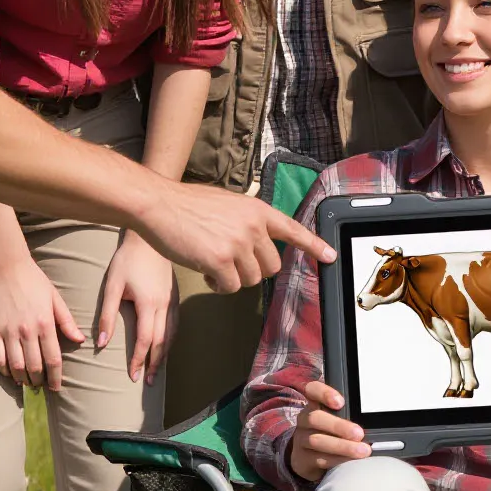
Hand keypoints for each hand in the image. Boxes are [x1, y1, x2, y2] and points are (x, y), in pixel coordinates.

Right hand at [0, 248, 83, 390]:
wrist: (6, 266)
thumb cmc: (34, 280)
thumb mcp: (55, 298)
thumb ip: (66, 321)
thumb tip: (80, 340)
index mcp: (45, 323)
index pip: (53, 359)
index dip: (55, 377)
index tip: (56, 388)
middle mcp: (27, 331)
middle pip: (34, 367)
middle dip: (38, 381)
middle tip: (40, 386)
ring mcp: (8, 331)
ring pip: (15, 366)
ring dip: (21, 378)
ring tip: (25, 382)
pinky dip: (3, 369)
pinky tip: (8, 371)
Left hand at [95, 232, 174, 382]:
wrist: (147, 240)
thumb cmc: (127, 261)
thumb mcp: (112, 286)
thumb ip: (107, 315)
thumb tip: (102, 343)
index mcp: (148, 304)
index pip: (146, 340)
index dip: (139, 360)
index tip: (133, 376)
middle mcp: (164, 305)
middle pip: (162, 342)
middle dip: (155, 364)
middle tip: (148, 382)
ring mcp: (172, 301)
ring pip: (172, 335)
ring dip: (165, 355)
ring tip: (157, 370)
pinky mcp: (174, 296)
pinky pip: (175, 324)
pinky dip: (171, 340)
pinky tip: (165, 346)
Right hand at [133, 181, 334, 293]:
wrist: (160, 205)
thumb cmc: (188, 205)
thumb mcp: (228, 203)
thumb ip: (247, 220)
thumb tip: (256, 240)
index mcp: (257, 210)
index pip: (293, 230)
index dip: (314, 245)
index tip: (330, 257)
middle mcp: (253, 227)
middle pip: (272, 267)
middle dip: (254, 271)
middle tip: (232, 264)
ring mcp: (238, 244)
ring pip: (251, 280)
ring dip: (233, 279)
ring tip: (213, 263)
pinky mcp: (220, 261)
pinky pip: (230, 287)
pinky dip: (218, 286)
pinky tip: (204, 271)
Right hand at [288, 380, 370, 483]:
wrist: (308, 459)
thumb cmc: (329, 434)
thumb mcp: (336, 420)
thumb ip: (348, 416)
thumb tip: (373, 419)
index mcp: (314, 405)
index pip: (312, 390)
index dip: (324, 393)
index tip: (340, 402)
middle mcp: (305, 420)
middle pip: (315, 418)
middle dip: (338, 426)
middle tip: (359, 433)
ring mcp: (301, 440)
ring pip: (317, 441)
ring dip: (342, 446)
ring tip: (362, 450)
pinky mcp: (303, 459)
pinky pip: (320, 459)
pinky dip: (338, 460)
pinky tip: (351, 461)